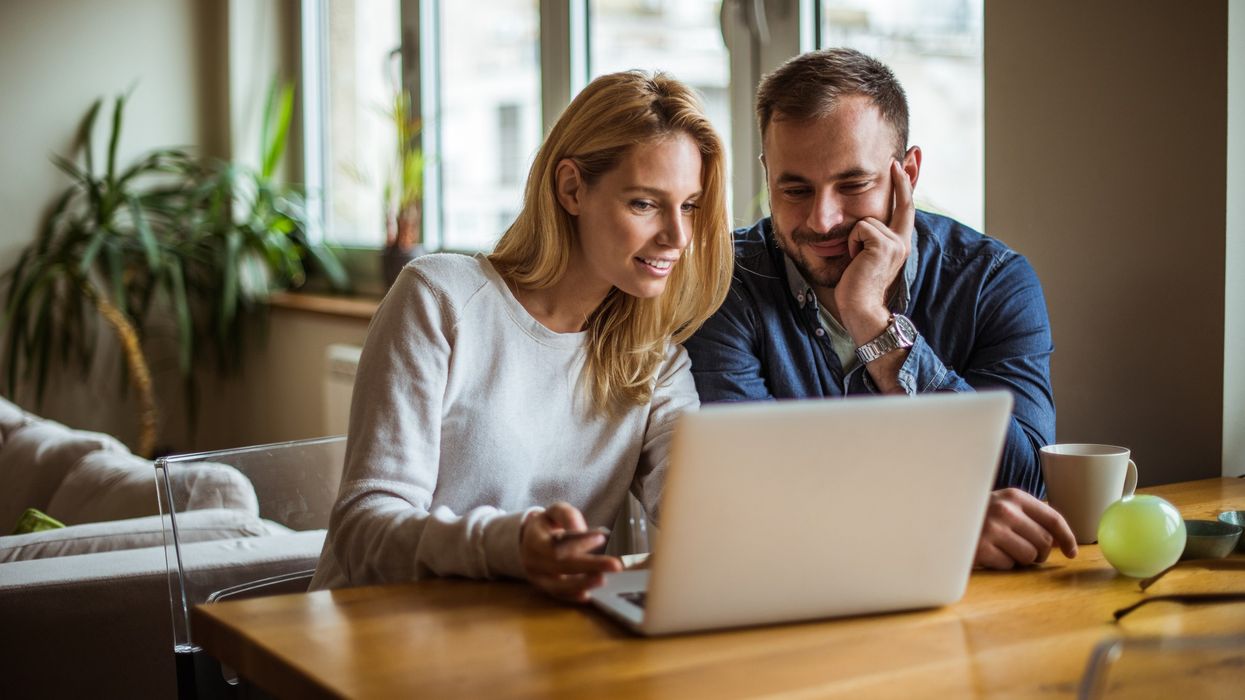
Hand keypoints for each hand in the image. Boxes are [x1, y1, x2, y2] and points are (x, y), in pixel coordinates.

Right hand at [520, 502, 621, 601]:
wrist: (528, 542)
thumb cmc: (547, 525)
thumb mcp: (554, 512)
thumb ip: (566, 515)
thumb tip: (580, 530)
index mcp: (534, 541)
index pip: (556, 545)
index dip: (578, 543)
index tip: (601, 537)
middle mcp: (533, 562)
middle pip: (561, 567)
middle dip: (589, 565)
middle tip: (615, 565)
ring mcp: (538, 579)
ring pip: (559, 586)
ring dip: (583, 583)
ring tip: (603, 579)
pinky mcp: (545, 589)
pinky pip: (560, 596)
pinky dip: (574, 596)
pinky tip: (590, 595)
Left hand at [836, 159, 915, 342]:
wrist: (860, 308)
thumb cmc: (856, 287)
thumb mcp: (863, 257)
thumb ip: (867, 238)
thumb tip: (860, 223)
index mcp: (899, 244)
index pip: (905, 209)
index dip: (905, 186)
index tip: (902, 165)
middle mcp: (902, 241)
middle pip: (901, 203)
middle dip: (901, 179)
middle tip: (895, 159)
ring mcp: (896, 242)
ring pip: (866, 220)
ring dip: (854, 238)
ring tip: (856, 259)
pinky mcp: (884, 244)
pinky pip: (859, 228)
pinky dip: (852, 243)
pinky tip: (855, 260)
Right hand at [975, 488, 1077, 569]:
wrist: (939, 518)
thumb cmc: (977, 516)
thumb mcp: (1002, 506)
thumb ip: (1029, 516)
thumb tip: (1060, 540)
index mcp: (1014, 496)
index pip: (1052, 517)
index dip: (1067, 537)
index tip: (1072, 552)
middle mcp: (1005, 510)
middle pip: (1045, 542)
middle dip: (1040, 552)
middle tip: (1023, 551)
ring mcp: (993, 529)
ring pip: (1030, 556)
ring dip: (1021, 559)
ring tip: (1004, 550)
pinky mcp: (982, 549)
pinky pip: (1009, 565)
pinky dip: (1002, 564)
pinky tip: (989, 554)